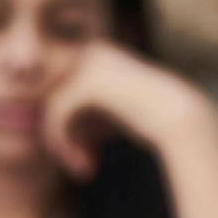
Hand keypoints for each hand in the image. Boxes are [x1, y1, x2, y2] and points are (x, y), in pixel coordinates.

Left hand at [42, 40, 217, 177]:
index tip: (73, 151)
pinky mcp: (88, 83)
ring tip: (79, 167)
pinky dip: (64, 145)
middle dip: (55, 135)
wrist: (180, 118)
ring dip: (59, 144)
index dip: (57, 124)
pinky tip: (85, 164)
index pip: (56, 89)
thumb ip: (79, 107)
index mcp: (94, 53)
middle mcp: (90, 51)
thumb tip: (37, 116)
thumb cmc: (148, 117)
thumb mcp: (106, 111)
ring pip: (49, 108)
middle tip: (72, 162)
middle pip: (48, 97)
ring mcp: (89, 64)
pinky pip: (57, 116)